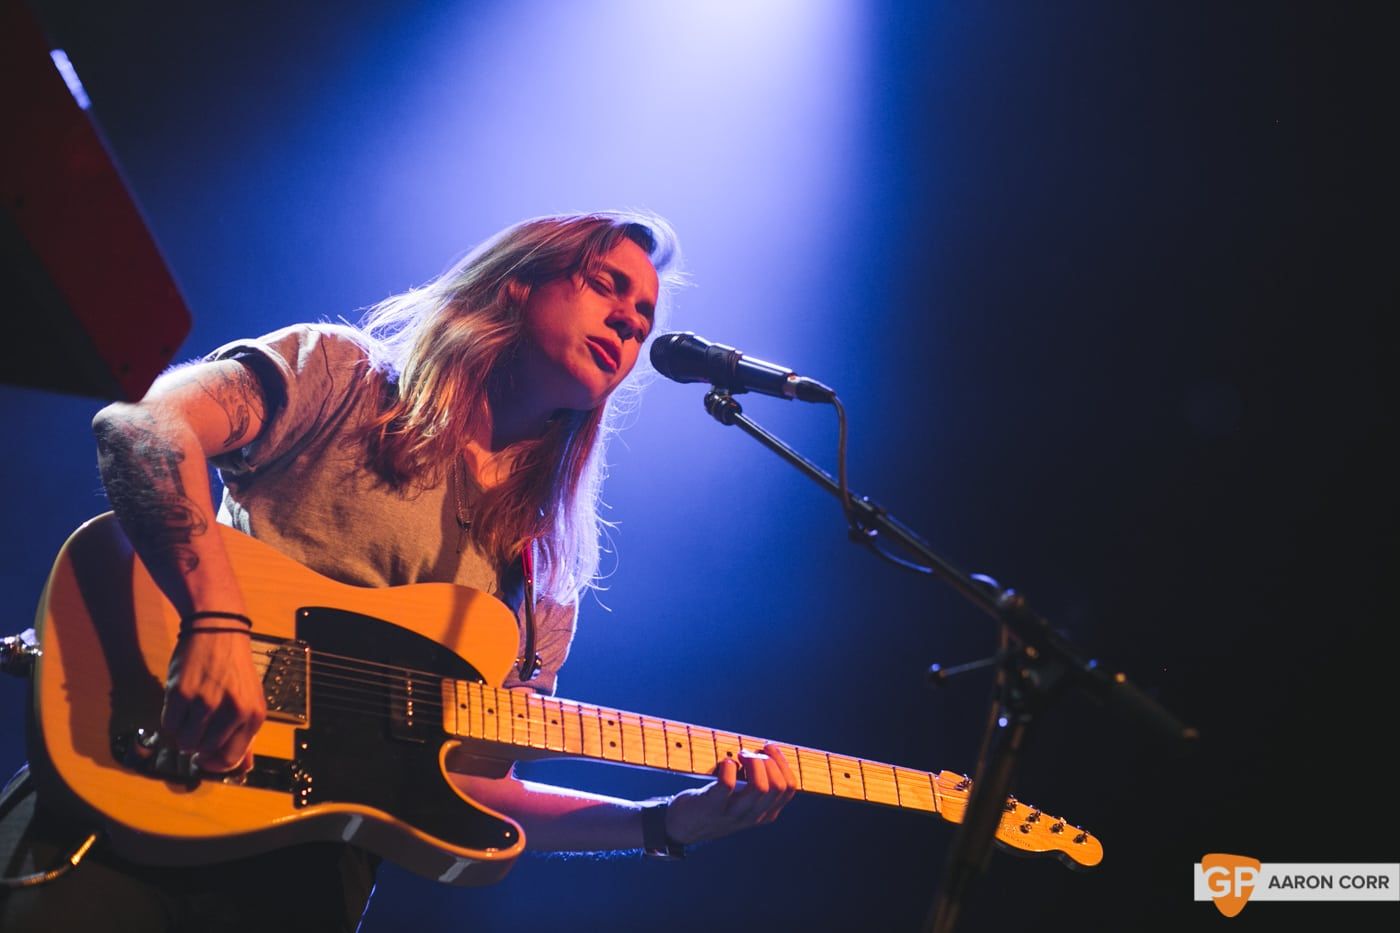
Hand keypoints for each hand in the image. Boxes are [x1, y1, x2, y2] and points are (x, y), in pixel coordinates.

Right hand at [161, 623, 266, 772]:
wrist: (219, 629)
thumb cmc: (235, 667)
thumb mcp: (251, 698)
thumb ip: (245, 733)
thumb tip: (242, 769)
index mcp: (254, 715)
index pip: (231, 758)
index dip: (215, 763)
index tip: (206, 758)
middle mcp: (233, 711)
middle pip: (204, 751)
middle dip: (197, 746)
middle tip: (196, 729)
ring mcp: (206, 703)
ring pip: (185, 741)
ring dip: (183, 733)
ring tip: (189, 715)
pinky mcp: (181, 693)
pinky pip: (169, 724)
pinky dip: (171, 720)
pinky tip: (180, 704)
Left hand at [664, 744, 796, 844]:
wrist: (681, 826)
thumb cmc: (715, 804)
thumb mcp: (742, 800)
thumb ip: (756, 783)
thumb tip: (766, 752)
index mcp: (765, 813)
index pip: (789, 789)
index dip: (783, 764)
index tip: (769, 748)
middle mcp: (752, 816)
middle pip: (778, 787)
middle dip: (769, 761)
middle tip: (751, 752)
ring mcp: (732, 814)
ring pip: (760, 787)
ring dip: (753, 763)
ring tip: (740, 755)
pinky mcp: (712, 807)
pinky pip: (727, 785)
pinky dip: (729, 767)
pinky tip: (725, 763)